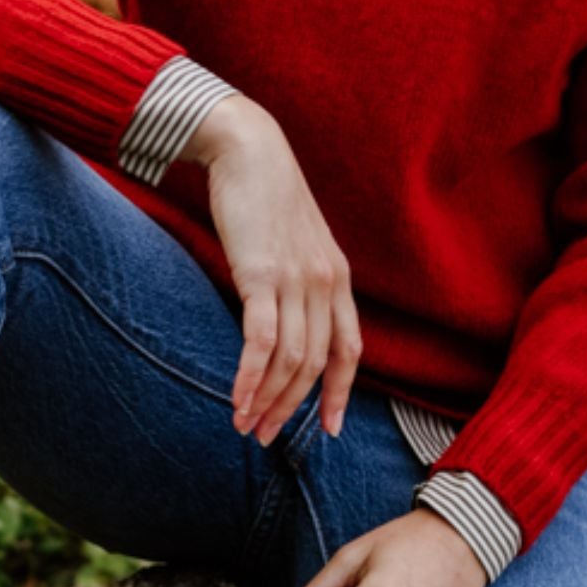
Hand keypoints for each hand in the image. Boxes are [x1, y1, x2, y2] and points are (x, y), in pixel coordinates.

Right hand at [183, 95, 362, 444]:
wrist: (248, 148)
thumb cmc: (264, 195)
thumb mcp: (294, 242)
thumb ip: (297, 280)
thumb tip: (281, 320)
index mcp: (337, 278)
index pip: (349, 350)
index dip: (339, 393)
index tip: (327, 429)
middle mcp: (325, 283)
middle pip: (315, 365)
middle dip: (292, 408)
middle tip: (266, 438)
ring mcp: (297, 280)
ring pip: (290, 360)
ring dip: (267, 400)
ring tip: (245, 426)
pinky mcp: (262, 275)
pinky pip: (261, 341)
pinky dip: (250, 377)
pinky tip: (236, 400)